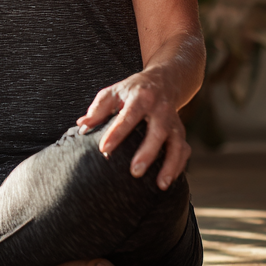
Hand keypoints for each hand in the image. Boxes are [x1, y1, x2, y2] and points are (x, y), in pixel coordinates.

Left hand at [75, 70, 190, 190]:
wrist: (162, 80)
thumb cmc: (131, 90)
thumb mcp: (112, 92)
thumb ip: (97, 110)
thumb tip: (82, 127)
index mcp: (141, 97)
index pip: (129, 116)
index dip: (117, 133)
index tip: (104, 149)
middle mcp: (160, 109)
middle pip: (157, 132)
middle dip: (147, 153)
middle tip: (134, 172)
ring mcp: (173, 121)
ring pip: (176, 144)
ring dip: (170, 165)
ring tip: (160, 185)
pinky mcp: (180, 132)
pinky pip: (183, 150)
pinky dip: (179, 166)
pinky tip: (168, 181)